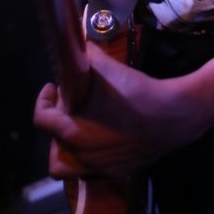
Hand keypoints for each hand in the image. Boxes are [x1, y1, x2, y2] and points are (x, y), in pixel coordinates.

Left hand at [34, 41, 200, 178]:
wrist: (172, 115)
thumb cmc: (135, 92)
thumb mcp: (107, 67)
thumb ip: (87, 55)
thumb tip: (77, 41)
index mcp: (71, 130)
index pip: (41, 120)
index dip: (43, 101)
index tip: (54, 89)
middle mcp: (81, 153)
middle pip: (53, 143)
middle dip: (57, 123)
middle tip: (70, 106)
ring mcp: (98, 167)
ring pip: (68, 166)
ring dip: (68, 148)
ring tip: (79, 129)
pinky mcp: (117, 172)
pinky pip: (93, 170)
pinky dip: (92, 156)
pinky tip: (104, 138)